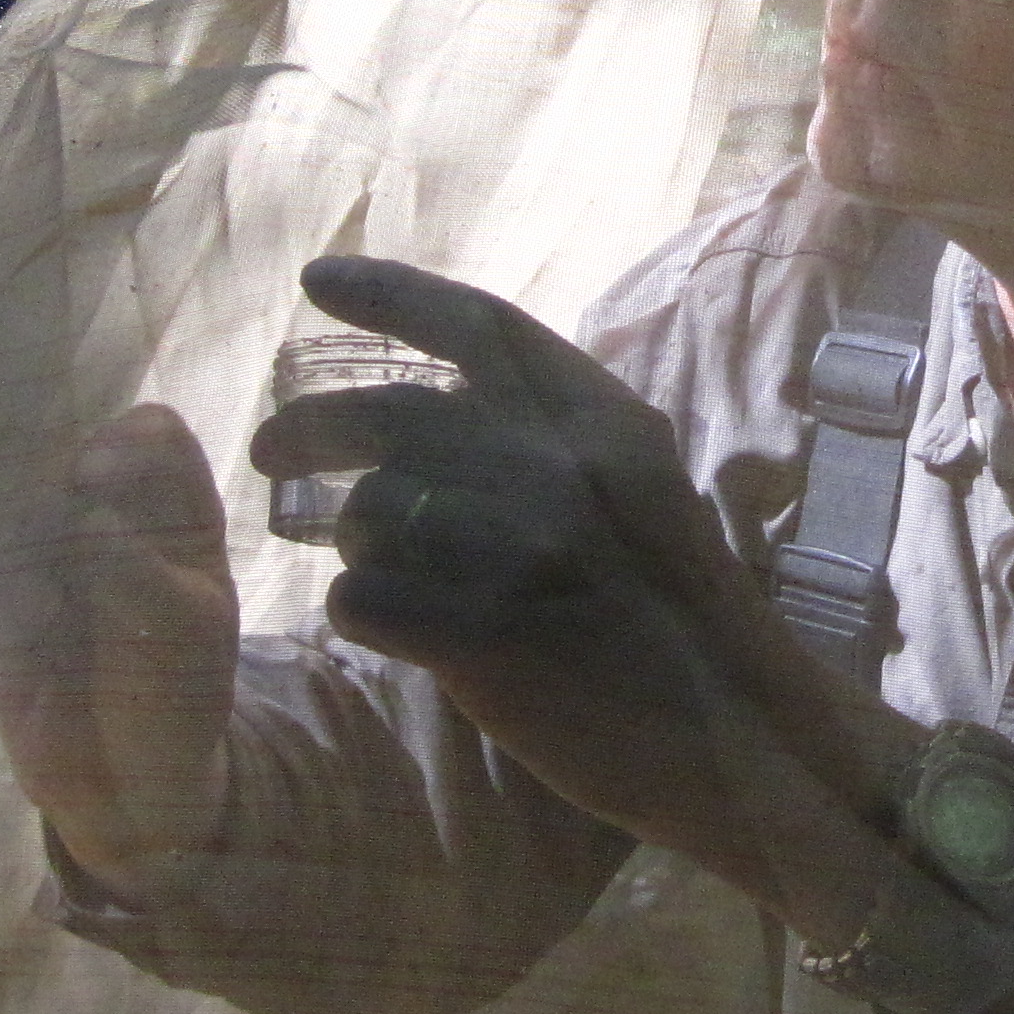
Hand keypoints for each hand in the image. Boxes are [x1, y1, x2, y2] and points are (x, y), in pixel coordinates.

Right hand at [0, 403, 234, 884]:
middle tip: (76, 576)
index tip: (106, 482)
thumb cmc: (182, 686)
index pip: (147, 435)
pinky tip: (33, 669)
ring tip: (54, 627)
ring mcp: (37, 557)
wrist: (136, 779)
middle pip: (64, 472)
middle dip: (64, 520)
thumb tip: (87, 519)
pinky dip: (4, 628)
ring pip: (14, 531)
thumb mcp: (187, 630)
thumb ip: (142, 571)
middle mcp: (98, 513)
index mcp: (170, 504)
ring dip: (30, 578)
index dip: (128, 449)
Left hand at [265, 254, 912, 937]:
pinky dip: (356, 608)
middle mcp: (560, 469)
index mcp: (605, 419)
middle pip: (392, 413)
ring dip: (350, 536)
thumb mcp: (641, 486)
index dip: (389, 294)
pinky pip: (364, 599)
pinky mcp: (488, 640)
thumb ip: (558, 437)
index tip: (318, 280)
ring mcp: (523, 554)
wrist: (742, 734)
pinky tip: (379, 624)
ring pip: (369, 511)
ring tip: (366, 560)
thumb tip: (441, 404)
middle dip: (310, 424)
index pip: (477, 324)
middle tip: (271, 448)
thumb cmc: (682, 611)